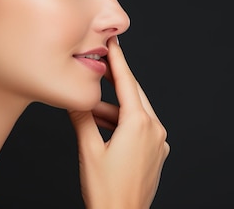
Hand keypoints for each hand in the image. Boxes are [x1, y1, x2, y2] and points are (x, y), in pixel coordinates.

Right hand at [68, 37, 169, 208]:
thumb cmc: (106, 190)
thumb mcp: (88, 149)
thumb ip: (81, 118)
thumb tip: (75, 98)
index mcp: (139, 124)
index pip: (126, 83)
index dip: (117, 60)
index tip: (113, 42)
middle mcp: (155, 129)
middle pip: (133, 94)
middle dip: (116, 79)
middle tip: (101, 63)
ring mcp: (159, 142)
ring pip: (135, 112)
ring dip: (114, 107)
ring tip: (90, 105)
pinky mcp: (157, 153)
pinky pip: (140, 128)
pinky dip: (122, 122)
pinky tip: (103, 124)